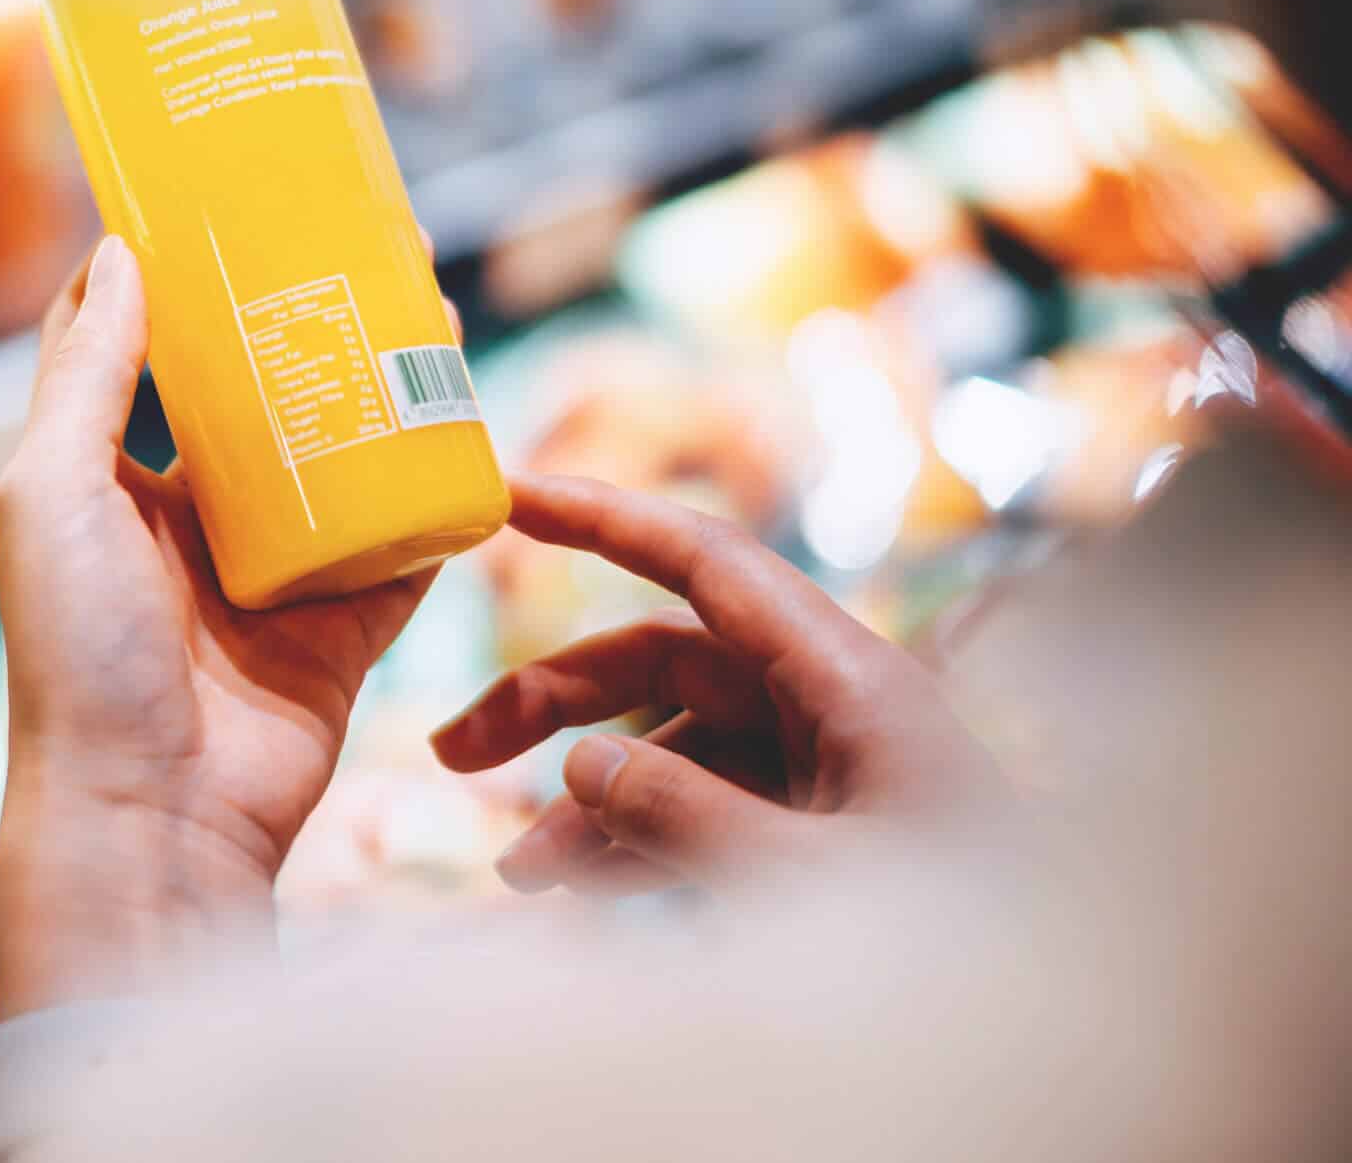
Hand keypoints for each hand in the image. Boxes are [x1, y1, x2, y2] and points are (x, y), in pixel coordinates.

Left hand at [0, 236, 436, 1017]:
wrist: (149, 816)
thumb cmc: (75, 653)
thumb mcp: (54, 490)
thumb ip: (89, 375)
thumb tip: (114, 250)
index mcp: (109, 484)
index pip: (141, 357)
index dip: (179, 283)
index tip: (227, 206)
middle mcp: (191, 524)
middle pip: (260, 400)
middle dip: (309, 325)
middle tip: (366, 247)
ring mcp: (273, 576)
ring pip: (344, 462)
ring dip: (385, 394)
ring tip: (434, 316)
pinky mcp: (344, 629)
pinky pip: (406, 549)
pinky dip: (441, 497)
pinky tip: (477, 430)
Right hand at [433, 473, 1008, 896]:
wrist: (1059, 1020)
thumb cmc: (963, 949)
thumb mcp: (807, 886)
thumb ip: (684, 817)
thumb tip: (584, 763)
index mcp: (847, 679)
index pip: (705, 564)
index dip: (604, 519)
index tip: (510, 491)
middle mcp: (830, 704)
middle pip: (661, 662)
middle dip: (553, 702)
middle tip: (452, 751)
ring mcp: (826, 767)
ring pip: (673, 749)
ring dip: (587, 801)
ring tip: (518, 872)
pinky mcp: (824, 827)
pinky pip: (708, 811)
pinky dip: (638, 845)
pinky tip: (578, 895)